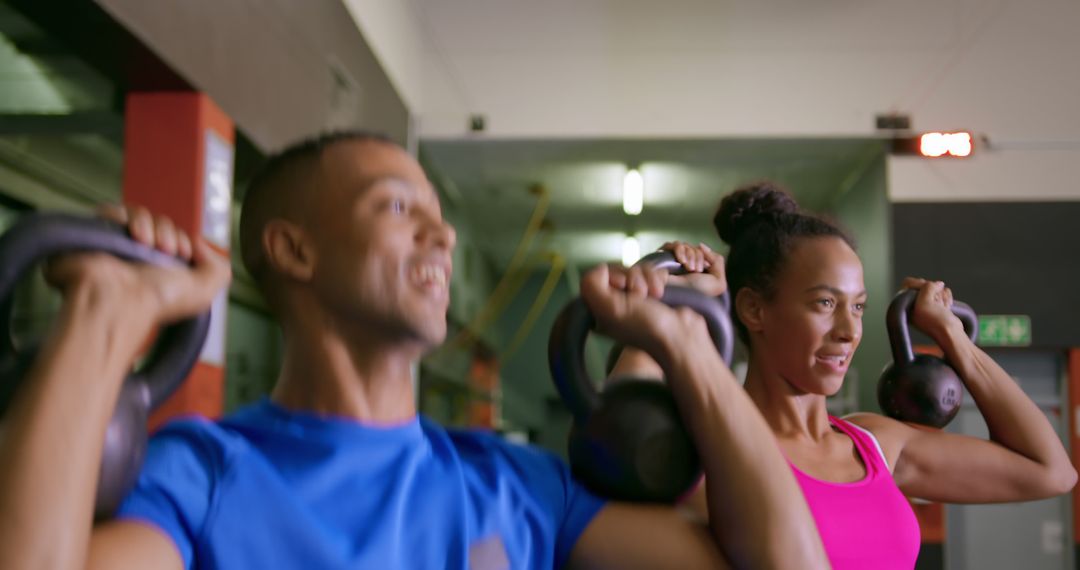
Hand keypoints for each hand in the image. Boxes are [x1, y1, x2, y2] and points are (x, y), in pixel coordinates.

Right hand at [44, 205, 231, 327]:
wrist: (120, 301)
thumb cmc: (159, 300)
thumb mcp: (205, 290)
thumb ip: (217, 268)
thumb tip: (200, 243)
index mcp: (160, 269)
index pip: (175, 238)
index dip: (183, 241)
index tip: (184, 254)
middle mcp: (136, 256)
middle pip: (159, 223)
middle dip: (169, 233)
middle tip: (167, 251)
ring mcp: (113, 245)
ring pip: (139, 214)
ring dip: (151, 225)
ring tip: (149, 244)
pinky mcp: (92, 235)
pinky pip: (111, 211)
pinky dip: (125, 217)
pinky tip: (134, 235)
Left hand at [581, 262, 707, 363]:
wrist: (680, 333)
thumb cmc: (646, 326)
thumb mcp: (611, 309)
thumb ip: (592, 287)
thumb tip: (600, 268)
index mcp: (601, 309)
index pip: (598, 277)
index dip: (613, 277)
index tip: (622, 287)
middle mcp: (616, 302)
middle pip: (618, 270)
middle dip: (633, 278)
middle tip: (641, 295)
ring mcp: (635, 297)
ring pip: (635, 269)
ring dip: (647, 279)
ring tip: (655, 295)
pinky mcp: (652, 291)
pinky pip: (650, 271)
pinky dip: (657, 279)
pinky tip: (661, 292)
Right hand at [659, 241, 726, 297]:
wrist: (678, 298)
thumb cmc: (696, 293)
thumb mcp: (718, 283)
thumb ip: (718, 262)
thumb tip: (702, 246)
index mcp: (699, 269)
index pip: (704, 252)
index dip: (706, 256)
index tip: (701, 270)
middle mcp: (687, 264)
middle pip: (695, 248)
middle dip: (698, 257)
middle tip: (694, 270)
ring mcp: (675, 260)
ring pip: (686, 245)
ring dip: (690, 255)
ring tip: (688, 267)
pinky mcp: (664, 257)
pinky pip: (674, 244)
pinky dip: (680, 250)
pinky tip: (681, 261)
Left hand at [900, 277, 963, 342]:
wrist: (951, 333)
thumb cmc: (935, 321)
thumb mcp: (924, 302)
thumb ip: (926, 287)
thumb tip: (938, 284)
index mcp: (903, 304)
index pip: (908, 283)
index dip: (919, 284)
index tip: (927, 290)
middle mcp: (912, 303)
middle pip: (923, 284)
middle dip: (933, 291)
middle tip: (936, 302)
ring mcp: (925, 304)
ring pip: (935, 288)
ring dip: (941, 295)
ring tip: (942, 306)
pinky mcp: (936, 305)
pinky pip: (942, 292)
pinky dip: (946, 297)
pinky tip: (947, 307)